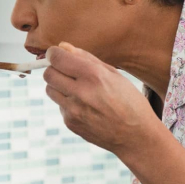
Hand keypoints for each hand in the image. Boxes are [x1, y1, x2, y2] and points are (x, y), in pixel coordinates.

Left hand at [43, 42, 161, 158]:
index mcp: (94, 76)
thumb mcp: (115, 75)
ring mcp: (73, 110)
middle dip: (55, 68)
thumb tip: (64, 46)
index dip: (55, 53)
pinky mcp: (70, 123)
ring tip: (78, 90)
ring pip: (50, 89)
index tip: (58, 54)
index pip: (57, 58)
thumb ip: (87, 59)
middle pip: (48, 73)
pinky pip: (60, 106)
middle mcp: (81, 92)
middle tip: (67, 71)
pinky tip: (86, 107)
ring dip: (59, 86)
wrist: (136, 136)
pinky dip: (68, 103)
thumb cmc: (130, 101)